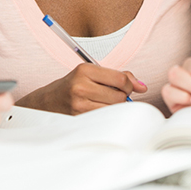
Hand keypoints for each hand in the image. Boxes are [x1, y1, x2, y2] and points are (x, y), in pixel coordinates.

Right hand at [19, 64, 147, 114]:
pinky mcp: (79, 119)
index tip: (125, 87)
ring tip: (104, 103)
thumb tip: (142, 87)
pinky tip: (98, 111)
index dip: (128, 85)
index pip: (120, 79)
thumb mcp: (92, 73)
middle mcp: (80, 87)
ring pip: (113, 110)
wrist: (48, 102)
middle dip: (122, 97)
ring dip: (114, 108)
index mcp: (84, 70)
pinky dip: (107, 116)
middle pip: (119, 97)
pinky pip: (105, 119)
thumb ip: (119, 76)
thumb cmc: (73, 85)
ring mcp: (79, 105)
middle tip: (113, 96)